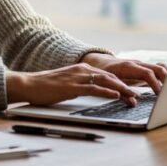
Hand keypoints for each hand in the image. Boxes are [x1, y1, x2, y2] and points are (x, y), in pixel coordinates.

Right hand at [5, 63, 136, 106]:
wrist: (28, 84)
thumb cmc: (45, 87)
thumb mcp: (67, 84)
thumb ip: (80, 85)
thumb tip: (92, 91)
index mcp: (81, 69)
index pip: (107, 74)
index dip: (121, 82)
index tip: (132, 89)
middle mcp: (81, 70)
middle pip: (110, 76)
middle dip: (126, 85)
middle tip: (138, 94)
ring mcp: (77, 78)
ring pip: (105, 81)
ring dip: (121, 89)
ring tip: (133, 96)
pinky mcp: (72, 87)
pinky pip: (93, 89)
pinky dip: (106, 92)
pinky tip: (115, 96)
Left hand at [81, 53, 166, 94]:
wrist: (102, 63)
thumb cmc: (105, 74)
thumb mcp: (110, 84)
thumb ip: (122, 93)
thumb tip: (134, 102)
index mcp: (129, 67)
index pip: (147, 73)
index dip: (155, 83)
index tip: (160, 94)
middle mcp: (138, 64)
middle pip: (158, 68)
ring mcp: (143, 65)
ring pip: (161, 67)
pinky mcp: (145, 68)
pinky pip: (159, 68)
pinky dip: (166, 75)